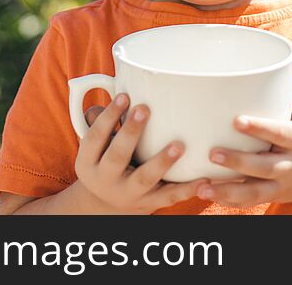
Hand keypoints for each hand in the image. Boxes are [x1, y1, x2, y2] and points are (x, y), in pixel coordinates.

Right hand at [74, 93, 209, 213]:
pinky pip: (169, 197)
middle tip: (145, 109)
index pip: (95, 137)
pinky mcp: (149, 203)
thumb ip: (100, 119)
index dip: (108, 116)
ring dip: (161, 162)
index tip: (124, 95)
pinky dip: (187, 190)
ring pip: (144, 179)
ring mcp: (128, 194)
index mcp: (88, 162)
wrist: (105, 206)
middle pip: (117, 156)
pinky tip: (203, 179)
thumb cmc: (105, 160)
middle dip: (131, 132)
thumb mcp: (95, 146)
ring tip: (178, 146)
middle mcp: (105, 179)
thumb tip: (114, 86)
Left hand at [197, 45, 291, 208]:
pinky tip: (204, 193)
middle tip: (212, 153)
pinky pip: (247, 202)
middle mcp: (289, 164)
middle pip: (262, 167)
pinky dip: (227, 201)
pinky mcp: (270, 196)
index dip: (259, 127)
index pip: (278, 133)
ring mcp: (279, 184)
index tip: (237, 121)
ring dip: (227, 191)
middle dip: (238, 162)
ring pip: (252, 192)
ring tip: (201, 185)